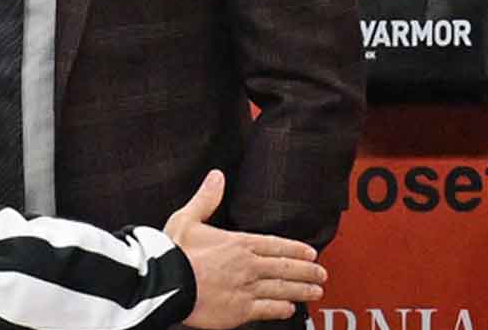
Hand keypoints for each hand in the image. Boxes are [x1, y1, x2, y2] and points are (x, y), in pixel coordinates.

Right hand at [164, 171, 326, 328]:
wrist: (166, 283)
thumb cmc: (174, 252)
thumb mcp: (187, 218)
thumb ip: (206, 199)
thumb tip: (216, 177)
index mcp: (238, 243)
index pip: (276, 245)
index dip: (296, 249)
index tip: (310, 252)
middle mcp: (248, 266)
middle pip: (286, 268)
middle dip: (307, 270)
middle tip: (321, 273)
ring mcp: (247, 289)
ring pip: (283, 289)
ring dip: (302, 290)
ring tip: (316, 291)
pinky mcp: (241, 311)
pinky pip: (269, 310)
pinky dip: (283, 309)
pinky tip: (290, 309)